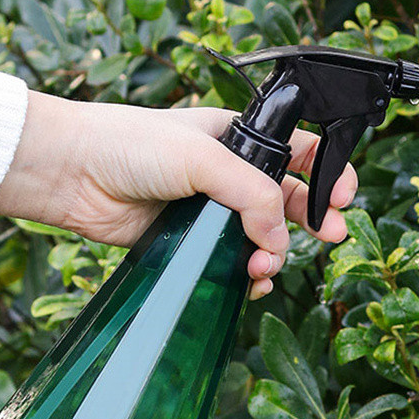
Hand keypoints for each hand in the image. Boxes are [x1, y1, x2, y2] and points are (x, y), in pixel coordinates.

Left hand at [0, 90, 357, 299]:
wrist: (72, 173)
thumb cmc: (131, 144)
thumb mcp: (204, 156)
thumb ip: (253, 193)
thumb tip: (278, 237)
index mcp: (238, 136)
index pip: (298, 151)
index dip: (328, 171)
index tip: (345, 197)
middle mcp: (228, 172)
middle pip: (287, 198)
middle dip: (313, 218)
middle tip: (331, 236)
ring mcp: (209, 208)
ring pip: (262, 236)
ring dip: (274, 253)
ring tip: (265, 267)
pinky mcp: (189, 240)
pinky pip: (230, 261)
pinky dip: (246, 275)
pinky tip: (248, 281)